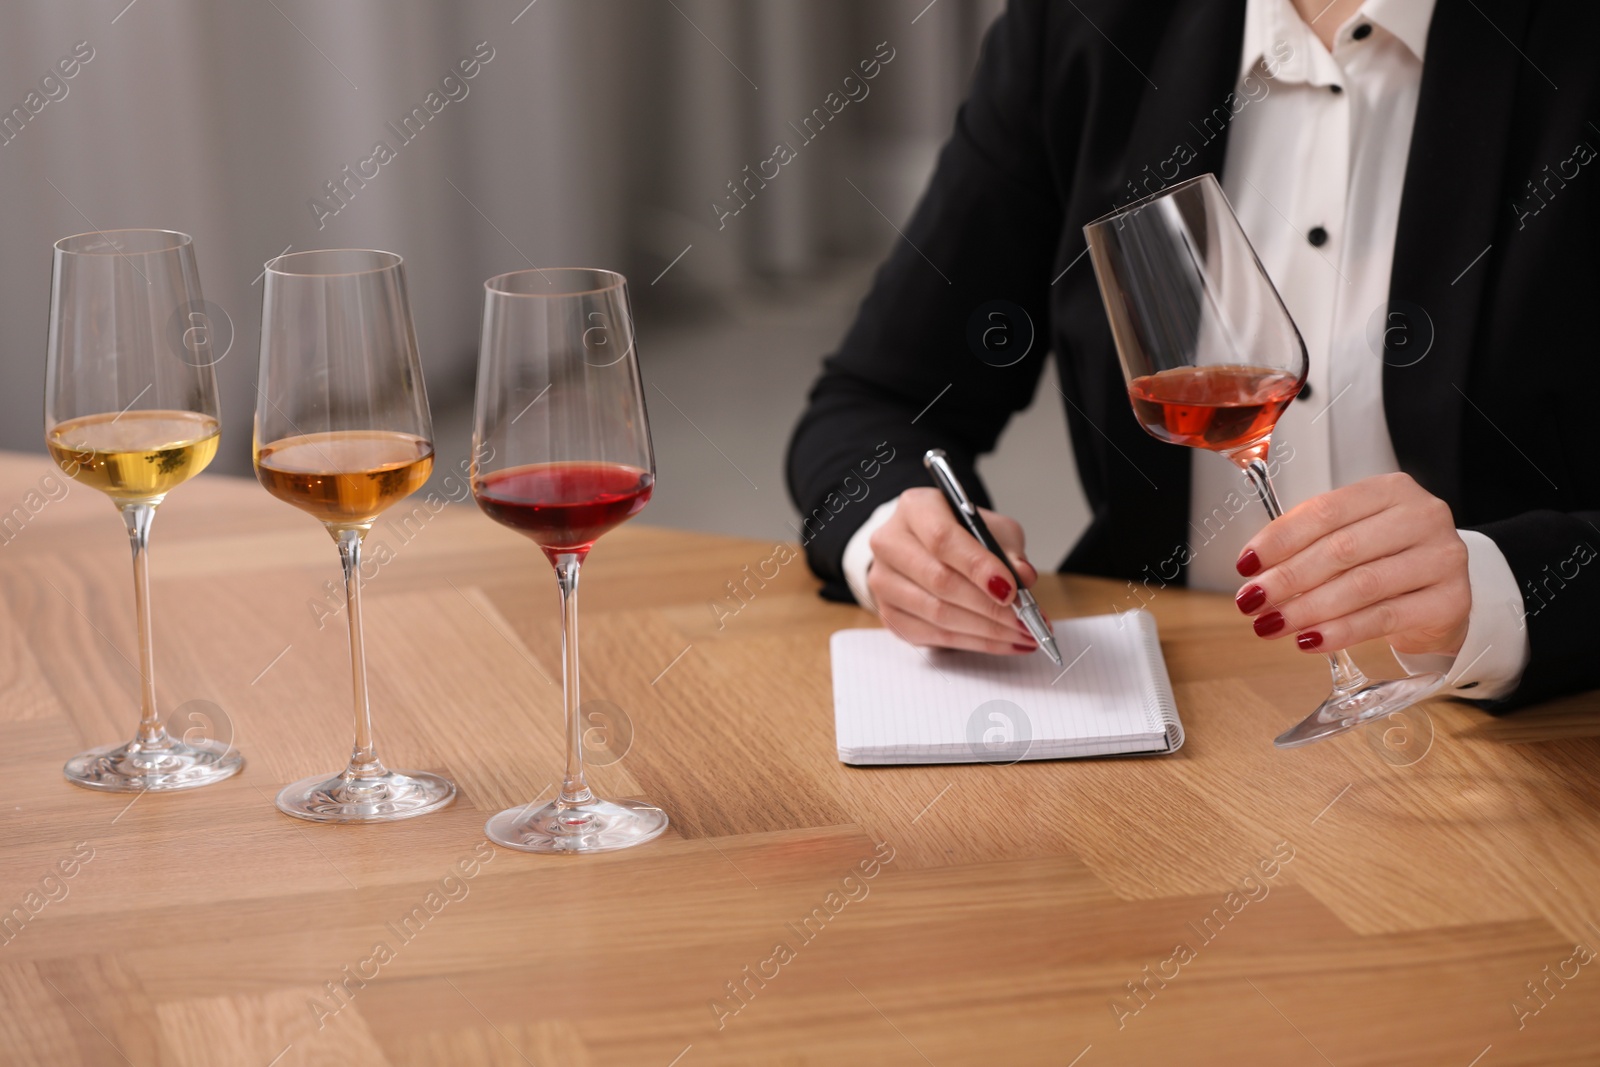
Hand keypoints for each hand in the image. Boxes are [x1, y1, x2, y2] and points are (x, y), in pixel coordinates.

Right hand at [866, 487, 1041, 653]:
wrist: (925, 547)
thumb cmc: (960, 534)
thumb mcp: (991, 528)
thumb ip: (1007, 549)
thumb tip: (1024, 577)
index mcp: (916, 509)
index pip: (943, 539)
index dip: (978, 567)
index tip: (1011, 590)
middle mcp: (890, 543)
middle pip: (940, 581)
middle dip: (990, 607)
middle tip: (1026, 620)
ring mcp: (883, 581)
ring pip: (937, 613)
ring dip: (986, 630)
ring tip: (1022, 634)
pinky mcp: (888, 613)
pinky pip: (934, 635)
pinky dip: (974, 642)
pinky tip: (1002, 642)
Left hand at [1233, 472, 1470, 655]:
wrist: (1441, 597)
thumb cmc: (1387, 562)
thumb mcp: (1352, 538)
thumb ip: (1309, 544)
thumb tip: (1255, 570)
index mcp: (1391, 490)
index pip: (1325, 511)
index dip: (1280, 539)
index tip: (1246, 564)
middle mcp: (1423, 517)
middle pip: (1341, 548)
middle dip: (1287, 578)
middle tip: (1251, 600)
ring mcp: (1442, 558)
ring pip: (1361, 585)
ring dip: (1307, 608)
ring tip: (1272, 624)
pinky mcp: (1451, 601)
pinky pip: (1384, 618)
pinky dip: (1340, 632)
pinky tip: (1309, 640)